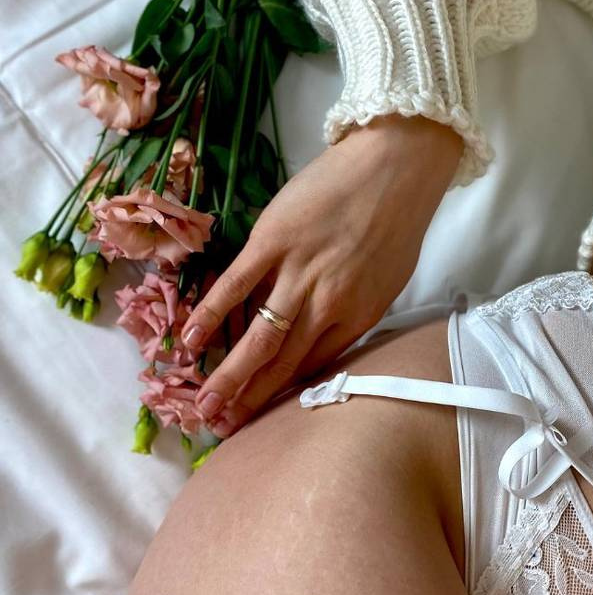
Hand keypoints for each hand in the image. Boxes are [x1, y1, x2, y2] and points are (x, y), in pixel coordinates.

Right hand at [180, 113, 463, 436]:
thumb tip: (325, 337)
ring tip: (205, 403)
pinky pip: (237, 286)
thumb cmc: (397, 225)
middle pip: (282, 363)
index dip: (281, 397)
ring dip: (230, 374)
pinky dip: (212, 314)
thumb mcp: (389, 284)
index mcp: (357, 318)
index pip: (313, 368)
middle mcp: (327, 306)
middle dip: (249, 399)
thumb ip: (355, 315)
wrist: (395, 168)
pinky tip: (192, 341)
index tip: (257, 420)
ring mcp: (298, 274)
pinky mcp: (273, 242)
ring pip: (260, 336)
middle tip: (219, 427)